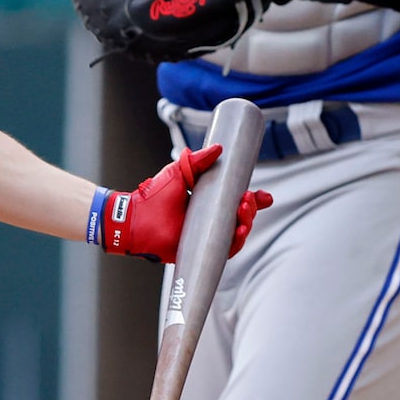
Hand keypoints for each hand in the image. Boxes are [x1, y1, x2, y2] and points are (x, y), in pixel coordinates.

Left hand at [101, 144, 270, 262]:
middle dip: (251, 209)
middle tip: (247, 200)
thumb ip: (197, 161)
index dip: (254, 201)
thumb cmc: (153, 196)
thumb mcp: (179, 172)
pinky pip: (225, 251)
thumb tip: (219, 148)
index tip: (263, 195)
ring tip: (243, 211)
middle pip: (241, 218)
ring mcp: (207, 237)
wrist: (135, 218)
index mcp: (208, 203)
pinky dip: (235, 242)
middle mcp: (211, 221)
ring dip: (246, 223)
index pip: (237, 203)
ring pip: (237, 234)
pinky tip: (240, 231)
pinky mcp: (201, 251)